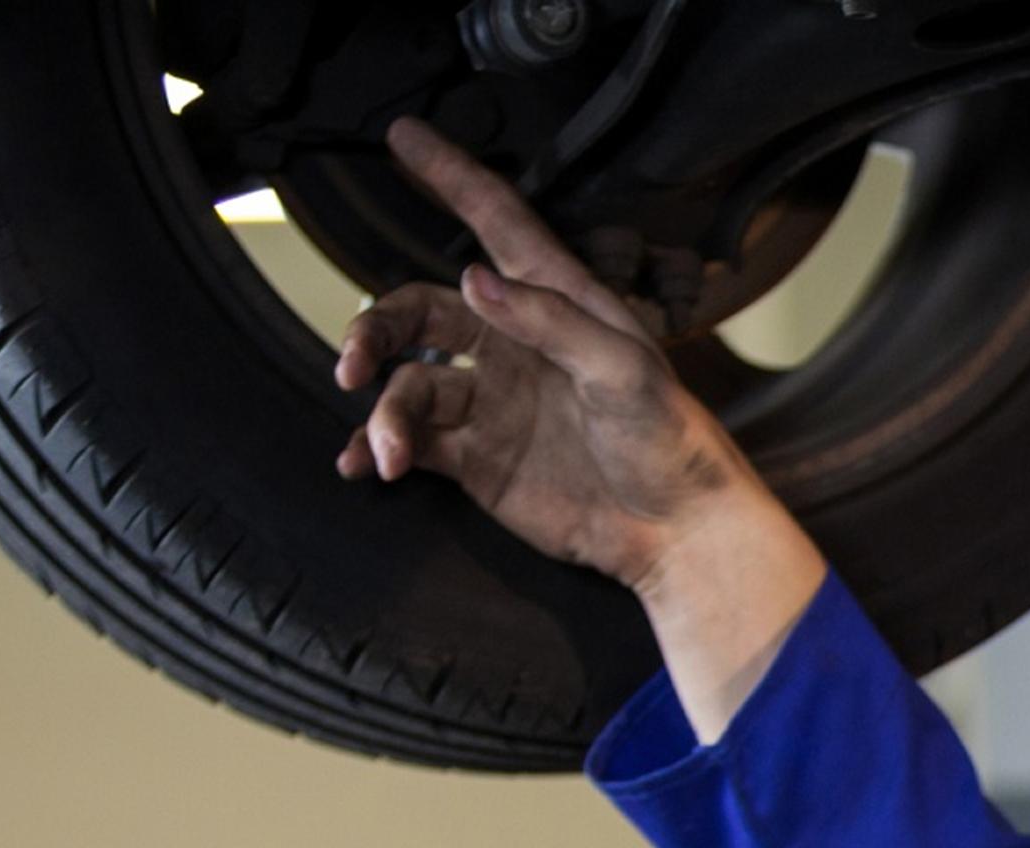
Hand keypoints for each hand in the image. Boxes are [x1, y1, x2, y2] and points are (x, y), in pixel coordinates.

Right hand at [335, 119, 825, 732]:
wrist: (675, 531)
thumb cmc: (670, 440)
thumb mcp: (625, 370)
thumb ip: (551, 321)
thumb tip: (472, 276)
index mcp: (556, 303)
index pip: (496, 222)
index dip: (450, 176)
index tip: (403, 135)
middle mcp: (513, 344)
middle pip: (419, 309)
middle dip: (377, 327)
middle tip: (353, 363)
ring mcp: (491, 402)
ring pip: (408, 383)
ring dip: (384, 411)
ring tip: (389, 452)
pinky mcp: (478, 458)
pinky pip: (410, 441)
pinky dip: (376, 447)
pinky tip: (361, 464)